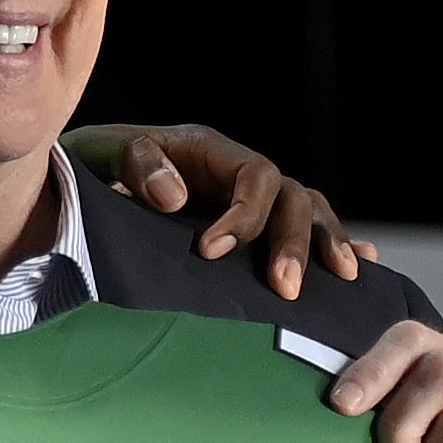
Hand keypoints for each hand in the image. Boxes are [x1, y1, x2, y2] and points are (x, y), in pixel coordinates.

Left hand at [65, 122, 377, 301]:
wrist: (80, 182)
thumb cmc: (89, 167)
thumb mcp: (101, 156)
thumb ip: (136, 165)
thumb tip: (174, 198)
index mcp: (210, 151)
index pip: (254, 177)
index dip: (244, 215)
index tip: (212, 254)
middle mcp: (240, 173)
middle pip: (292, 198)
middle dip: (293, 244)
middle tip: (284, 291)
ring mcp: (253, 200)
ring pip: (309, 212)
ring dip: (327, 245)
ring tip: (345, 279)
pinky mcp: (255, 229)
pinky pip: (309, 230)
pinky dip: (337, 245)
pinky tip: (362, 271)